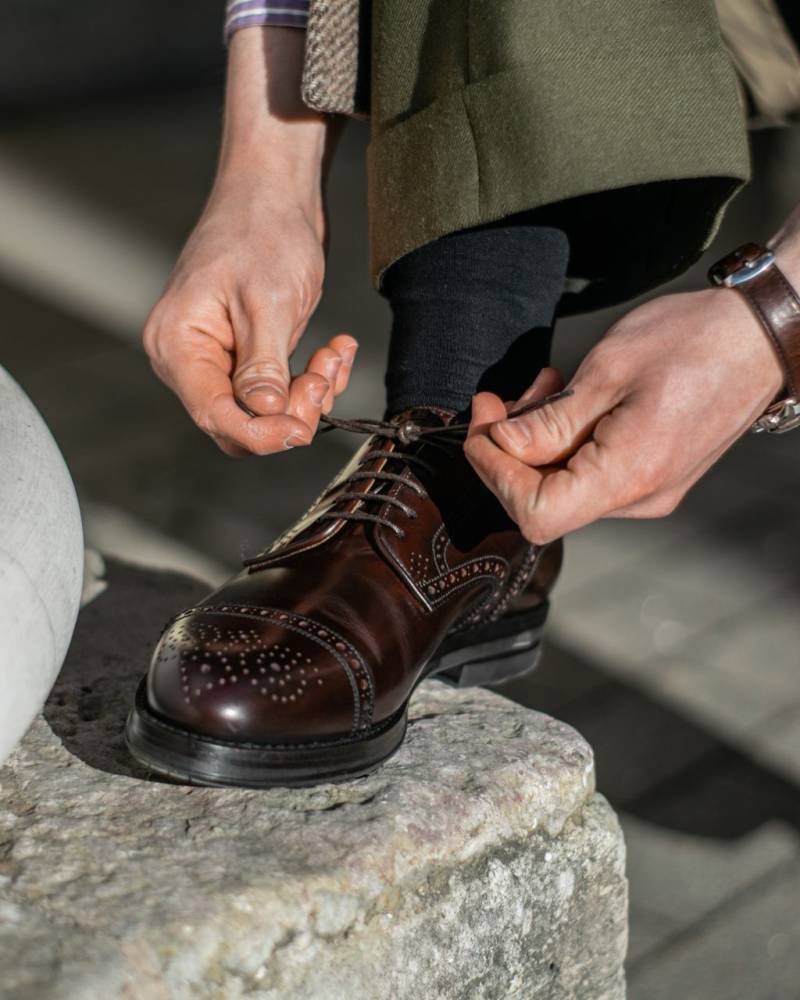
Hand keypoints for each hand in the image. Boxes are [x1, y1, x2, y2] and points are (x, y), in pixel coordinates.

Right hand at [144, 178, 355, 455]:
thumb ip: (263, 364)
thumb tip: (264, 413)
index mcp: (178, 346)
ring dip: (309, 392)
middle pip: (241, 423)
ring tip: (334, 353)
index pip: (215, 417)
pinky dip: (313, 379)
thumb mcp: (267, 300)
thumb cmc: (262, 230)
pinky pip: (281, 390)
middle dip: (290, 411)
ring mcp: (219, 358)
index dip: (262, 435)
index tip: (303, 429)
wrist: (275, 189)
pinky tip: (335, 349)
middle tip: (324, 376)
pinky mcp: (249, 354)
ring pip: (267, 411)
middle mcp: (191, 359)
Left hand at [465, 288, 783, 542]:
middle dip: (509, 450)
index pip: (535, 512)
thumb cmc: (694, 341)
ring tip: (543, 386)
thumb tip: (501, 448)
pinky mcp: (651, 476)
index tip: (481, 425)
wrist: (760, 335)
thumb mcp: (607, 371)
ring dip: (536, 440)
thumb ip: (550, 422)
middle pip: (544, 501)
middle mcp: (640, 498)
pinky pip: (589, 472)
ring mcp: (648, 492)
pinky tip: (567, 399)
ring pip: (563, 484)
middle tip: (500, 398)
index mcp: (629, 476)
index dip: (494, 473)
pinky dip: (565, 440)